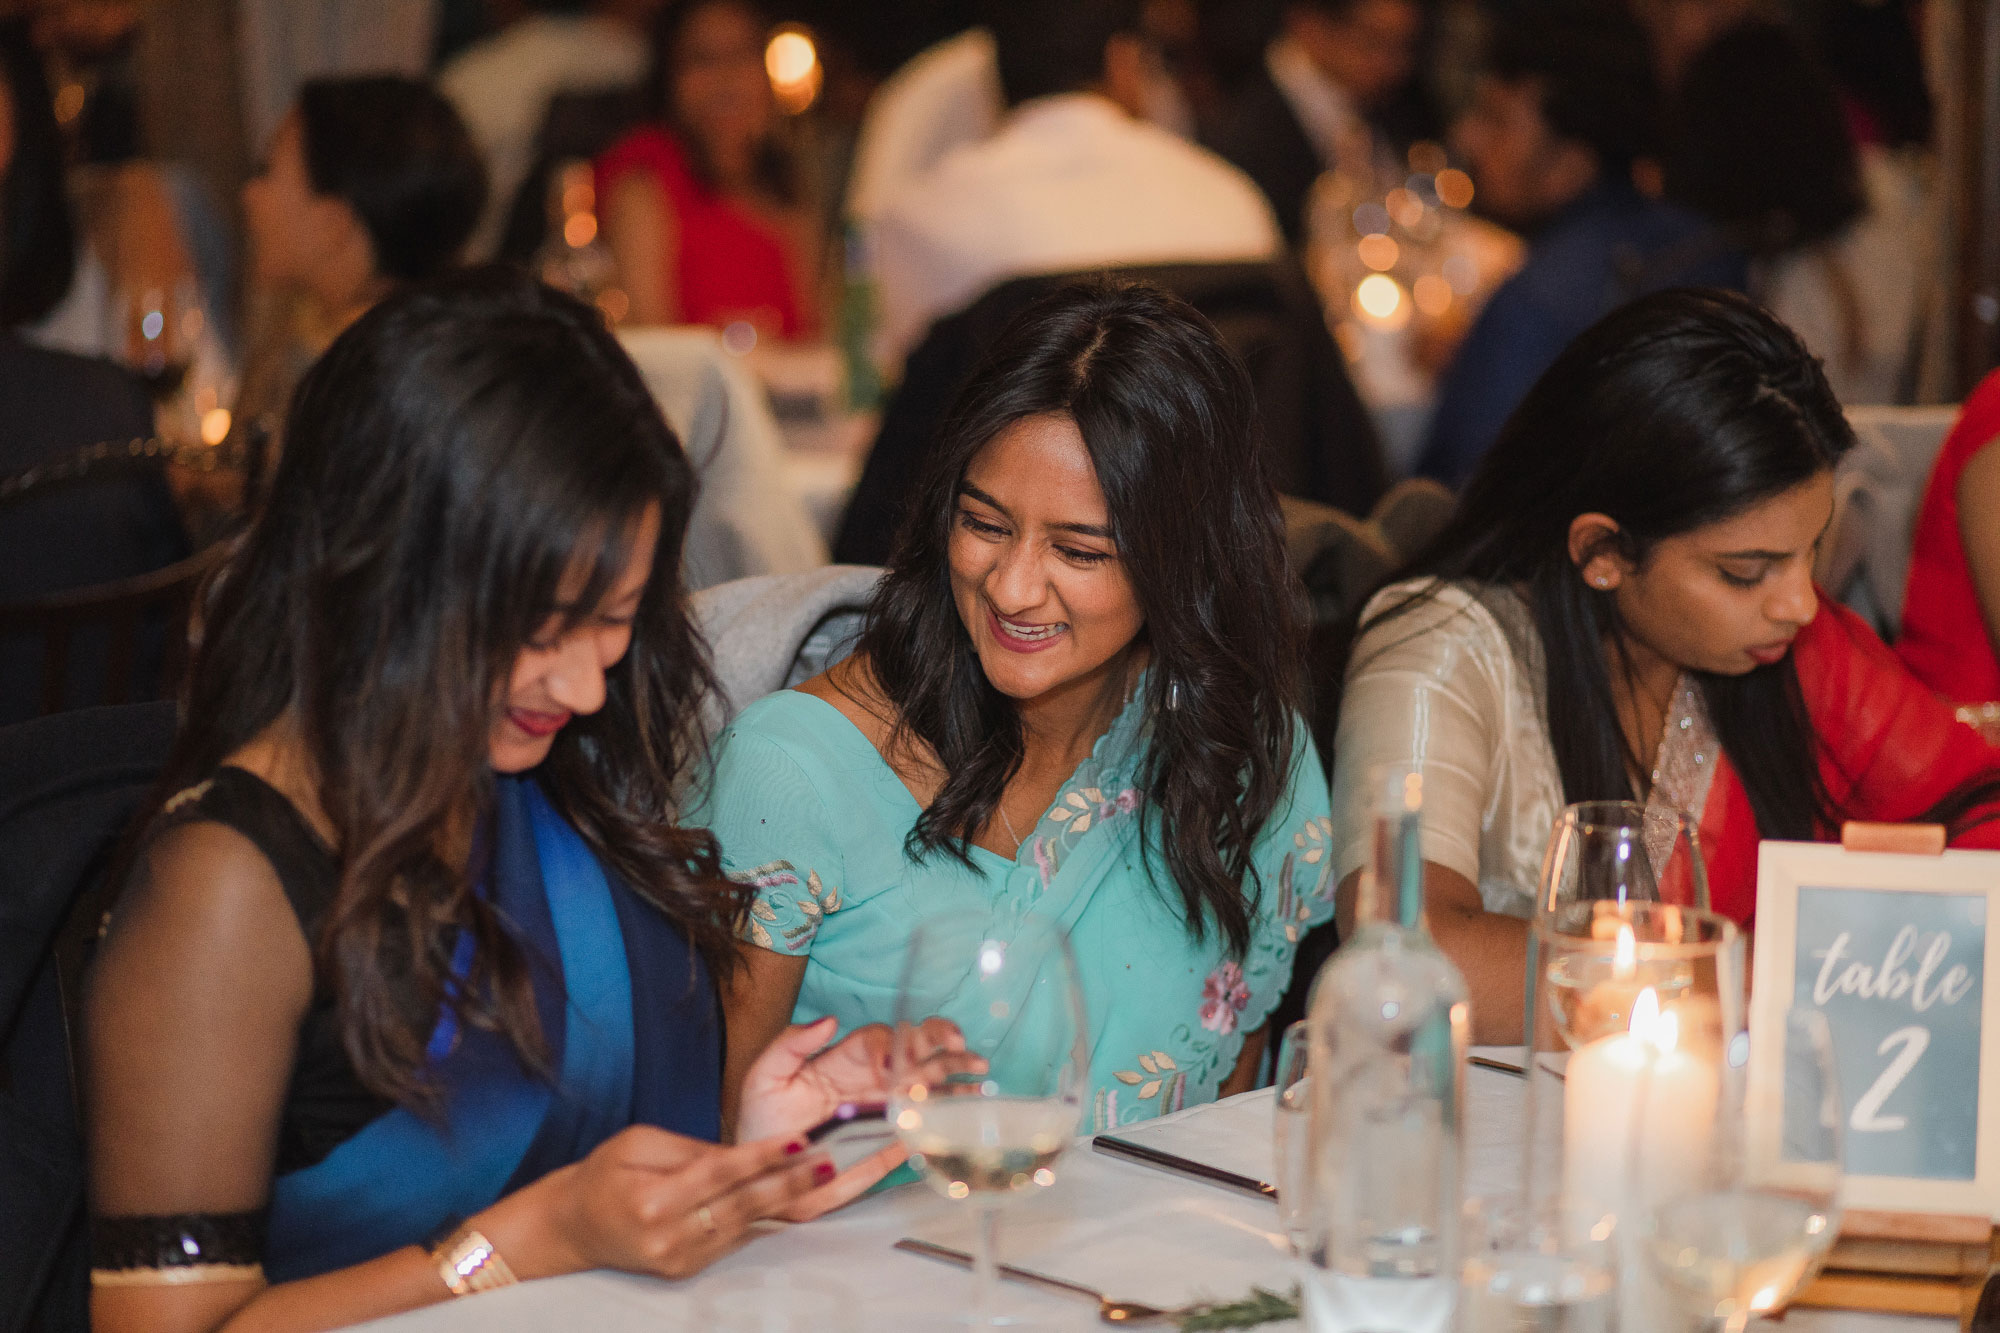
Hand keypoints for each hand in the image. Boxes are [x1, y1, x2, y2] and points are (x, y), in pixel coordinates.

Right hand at [483, 1125, 831, 1281]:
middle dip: (788, 1182)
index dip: (762, 1157)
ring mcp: (678, 1260)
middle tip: (827, 1162)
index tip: (798, 1141)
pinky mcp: (685, 1271)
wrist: (571, 1228)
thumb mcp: (639, 1143)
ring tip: (819, 1178)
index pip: (719, 1173)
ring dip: (784, 1202)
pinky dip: (762, 1221)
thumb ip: (691, 1148)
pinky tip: (789, 1203)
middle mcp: (667, 1236)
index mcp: (652, 1199)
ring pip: (743, 1226)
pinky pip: (732, 1241)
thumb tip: (743, 1152)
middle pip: (740, 1204)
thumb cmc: (603, 1175)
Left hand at [736, 1016, 983, 1218]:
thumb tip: (831, 1020)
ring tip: (979, 1078)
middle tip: (961, 1048)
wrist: (757, 1172)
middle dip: (941, 1047)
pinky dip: (944, 1121)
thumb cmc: (760, 1119)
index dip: (893, 1041)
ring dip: (954, 1080)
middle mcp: (869, 1082)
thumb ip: (791, 1044)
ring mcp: (881, 1113)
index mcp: (844, 1061)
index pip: (880, 1039)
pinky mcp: (886, 1146)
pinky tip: (967, 1112)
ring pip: (926, 1088)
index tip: (890, 1060)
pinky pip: (920, 1130)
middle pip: (914, 1056)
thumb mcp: (764, 1075)